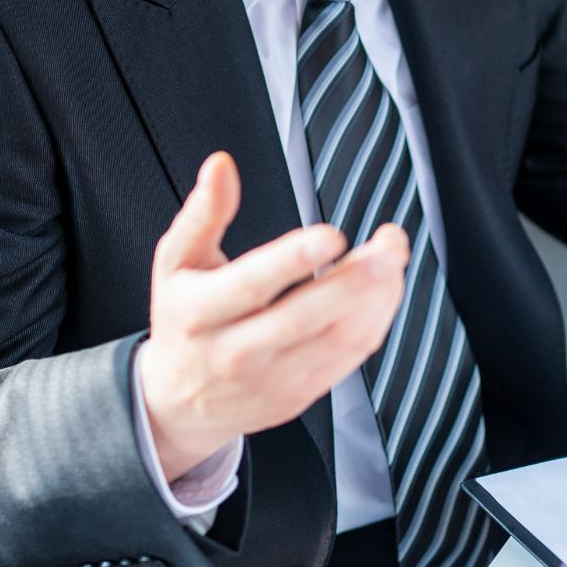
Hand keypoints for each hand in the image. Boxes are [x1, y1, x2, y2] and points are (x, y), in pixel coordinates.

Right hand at [138, 152, 408, 480]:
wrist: (181, 401)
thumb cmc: (183, 320)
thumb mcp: (175, 262)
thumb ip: (203, 212)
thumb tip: (221, 166)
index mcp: (200, 313)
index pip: (250, 286)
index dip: (292, 260)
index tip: (331, 235)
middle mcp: (236, 352)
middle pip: (305, 318)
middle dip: (356, 280)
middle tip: (389, 245)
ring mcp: (273, 379)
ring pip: (338, 339)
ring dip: (377, 295)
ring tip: (392, 254)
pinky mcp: (301, 393)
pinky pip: (351, 357)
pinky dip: (376, 317)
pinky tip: (384, 286)